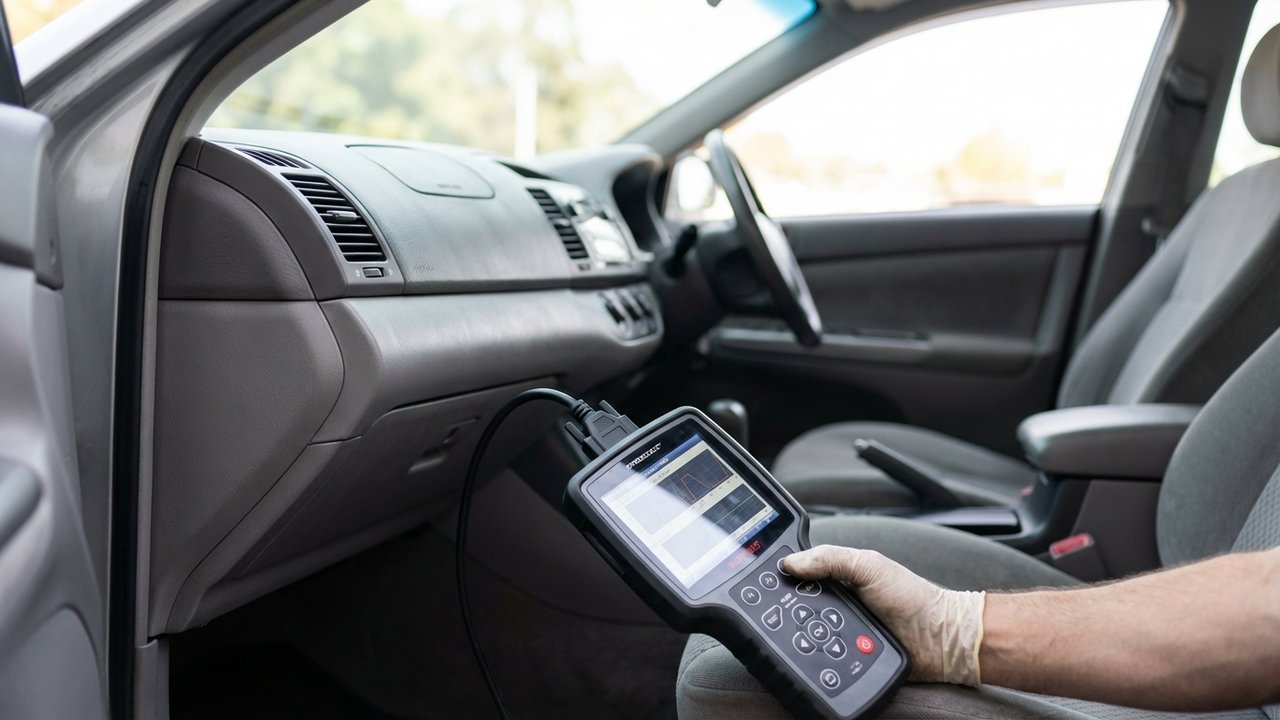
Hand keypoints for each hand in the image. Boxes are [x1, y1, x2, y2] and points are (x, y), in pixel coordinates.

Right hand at [783, 545, 984, 684]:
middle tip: (794, 608)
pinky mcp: (847, 656)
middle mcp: (837, 605)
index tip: (771, 580)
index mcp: (839, 578)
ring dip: (808, 634)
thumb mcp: (869, 566)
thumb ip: (831, 559)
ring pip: (808, 633)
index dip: (786, 577)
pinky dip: (821, 654)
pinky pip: (824, 656)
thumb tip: (790, 563)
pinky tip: (822, 649)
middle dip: (795, 609)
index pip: (801, 576)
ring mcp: (842, 632)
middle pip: (799, 607)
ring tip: (814, 628)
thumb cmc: (912, 597)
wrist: (939, 639)